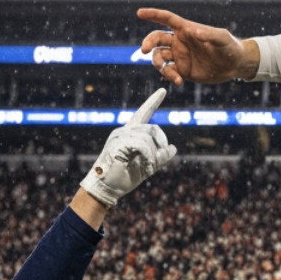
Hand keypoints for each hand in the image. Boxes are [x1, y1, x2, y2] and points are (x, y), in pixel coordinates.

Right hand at [80, 89, 177, 206]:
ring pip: (148, 137)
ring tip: (147, 168)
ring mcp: (119, 136)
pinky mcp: (118, 144)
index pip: (143, 113)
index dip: (153, 102)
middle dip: (159, 146)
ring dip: (152, 156)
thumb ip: (160, 156)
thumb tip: (173, 147)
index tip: (163, 90)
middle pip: (152, 128)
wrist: (107, 188)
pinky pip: (142, 145)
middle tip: (154, 163)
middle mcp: (123, 131)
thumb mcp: (148, 165)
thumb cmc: (125, 177)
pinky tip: (145, 168)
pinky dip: (148, 158)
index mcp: (130, 133)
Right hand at [137, 7, 258, 85]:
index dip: (153, 15)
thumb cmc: (229, 47)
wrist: (234, 65)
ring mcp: (179, 56)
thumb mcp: (222, 38)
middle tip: (145, 50)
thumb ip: (209, 34)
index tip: (140, 13)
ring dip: (160, 66)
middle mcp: (179, 41)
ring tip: (175, 76)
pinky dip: (170, 76)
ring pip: (159, 57)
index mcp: (186, 29)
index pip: (166, 19)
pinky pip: (169, 72)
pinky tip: (179, 81)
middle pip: (156, 39)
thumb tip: (193, 31)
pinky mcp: (182, 70)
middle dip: (148, 42)